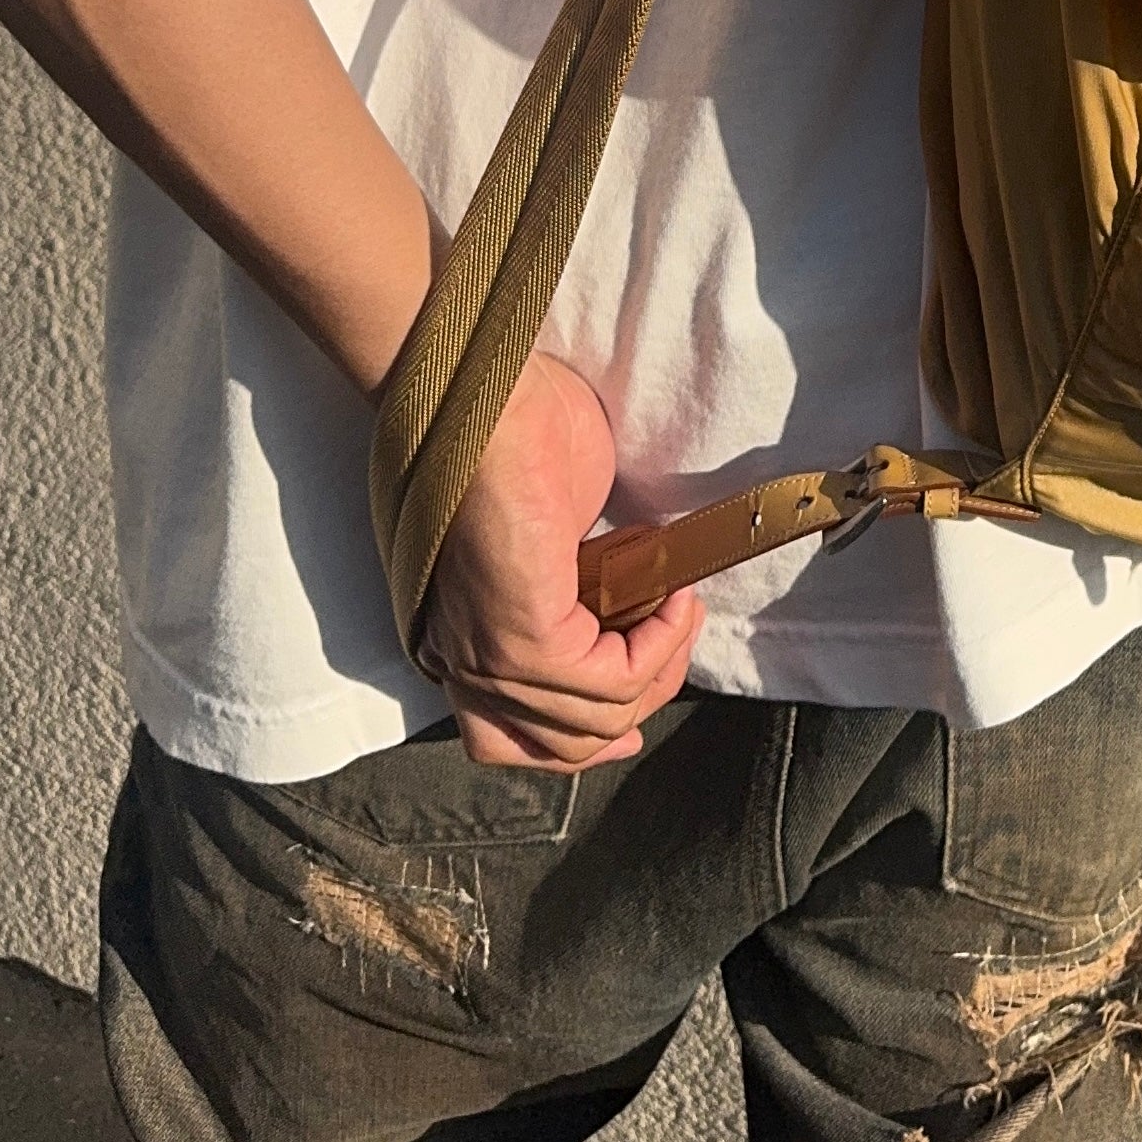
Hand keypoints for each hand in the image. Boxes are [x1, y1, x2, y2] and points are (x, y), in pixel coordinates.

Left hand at [419, 349, 701, 767]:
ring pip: (593, 719)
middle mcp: (462, 666)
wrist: (491, 396)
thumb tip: (619, 616)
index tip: (636, 719)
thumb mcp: (540, 538)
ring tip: (681, 608)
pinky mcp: (521, 635)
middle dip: (642, 698)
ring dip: (659, 665)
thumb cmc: (514, 441)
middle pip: (566, 742)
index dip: (587, 741)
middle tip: (678, 632)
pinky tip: (675, 601)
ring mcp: (488, 656)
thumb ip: (560, 592)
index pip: (515, 744)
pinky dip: (656, 648)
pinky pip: (607, 681)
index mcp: (460, 646)